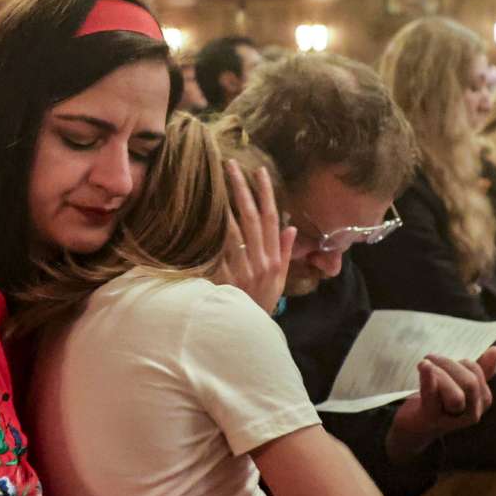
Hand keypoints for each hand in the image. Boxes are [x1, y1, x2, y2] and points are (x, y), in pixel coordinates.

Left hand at [216, 160, 296, 313]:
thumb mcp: (279, 279)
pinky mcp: (226, 278)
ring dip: (226, 204)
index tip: (259, 172)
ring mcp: (243, 269)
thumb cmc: (262, 302)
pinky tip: (205, 215)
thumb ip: (284, 252)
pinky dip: (213, 234)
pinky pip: (218, 252)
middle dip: (242, 189)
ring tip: (216, 181)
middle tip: (231, 165)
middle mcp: (261, 260)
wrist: (248, 330)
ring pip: (235, 230)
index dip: (267, 194)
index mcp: (274, 258)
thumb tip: (290, 227)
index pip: (273, 219)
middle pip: (253, 217)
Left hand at [386, 346, 495, 463]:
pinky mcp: (431, 418)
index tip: (442, 360)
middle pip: (470, 383)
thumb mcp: (461, 383)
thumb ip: (480, 369)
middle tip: (429, 357)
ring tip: (424, 364)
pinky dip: (428, 380)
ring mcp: (452, 419)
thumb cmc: (441, 400)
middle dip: (449, 365)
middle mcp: (472, 413)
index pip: (477, 372)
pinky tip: (424, 365)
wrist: (416, 424)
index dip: (460, 362)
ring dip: (438, 374)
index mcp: (482, 400)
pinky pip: (432, 398)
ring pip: (455, 396)